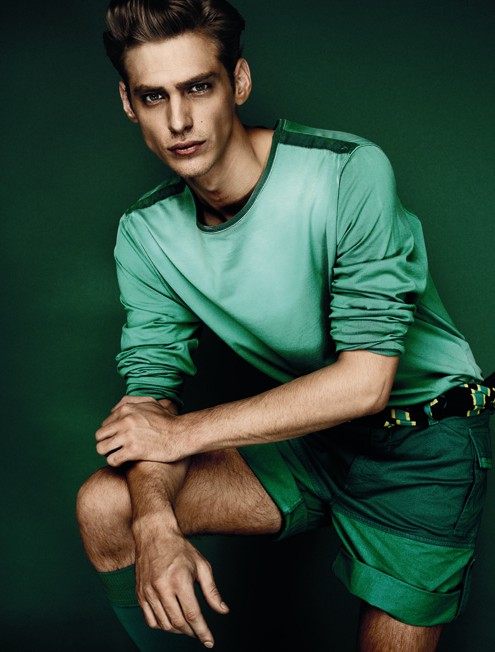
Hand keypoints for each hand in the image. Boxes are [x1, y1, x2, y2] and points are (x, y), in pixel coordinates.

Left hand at [95, 396, 185, 465]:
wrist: (181, 434)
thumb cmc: (168, 420)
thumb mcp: (150, 403)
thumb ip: (131, 402)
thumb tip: (114, 409)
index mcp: (126, 409)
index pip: (105, 423)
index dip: (110, 433)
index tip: (118, 439)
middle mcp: (124, 421)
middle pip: (100, 435)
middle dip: (105, 443)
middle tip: (115, 448)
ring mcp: (128, 436)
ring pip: (101, 448)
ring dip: (107, 453)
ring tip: (117, 455)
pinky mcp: (133, 451)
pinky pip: (112, 460)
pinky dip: (115, 463)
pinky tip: (123, 462)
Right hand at [134, 518, 228, 647]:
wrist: (154, 535)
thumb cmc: (180, 548)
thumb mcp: (202, 565)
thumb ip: (212, 591)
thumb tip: (223, 611)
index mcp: (179, 580)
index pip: (192, 614)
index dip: (202, 631)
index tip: (209, 642)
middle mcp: (162, 588)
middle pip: (178, 622)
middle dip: (191, 632)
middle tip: (199, 632)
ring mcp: (148, 592)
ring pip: (164, 624)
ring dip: (178, 630)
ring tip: (187, 626)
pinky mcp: (140, 594)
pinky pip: (150, 620)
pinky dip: (162, 626)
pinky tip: (171, 621)